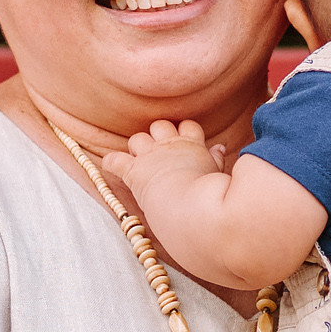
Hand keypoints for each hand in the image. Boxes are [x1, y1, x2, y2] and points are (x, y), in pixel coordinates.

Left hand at [100, 118, 228, 192]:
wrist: (192, 205)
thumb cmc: (209, 192)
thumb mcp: (217, 172)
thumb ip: (216, 158)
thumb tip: (219, 147)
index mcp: (191, 144)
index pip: (188, 126)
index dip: (183, 132)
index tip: (183, 141)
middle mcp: (168, 145)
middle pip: (160, 126)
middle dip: (157, 135)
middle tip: (160, 152)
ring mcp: (149, 156)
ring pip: (137, 139)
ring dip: (137, 148)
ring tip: (139, 161)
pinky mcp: (132, 170)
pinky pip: (114, 160)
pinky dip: (111, 163)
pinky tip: (111, 166)